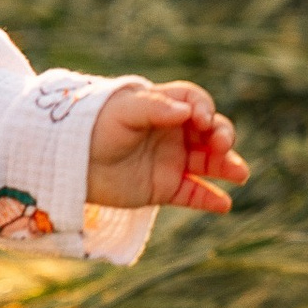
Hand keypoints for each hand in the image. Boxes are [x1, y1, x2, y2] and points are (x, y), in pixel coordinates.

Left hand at [86, 79, 248, 216]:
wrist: (68, 161)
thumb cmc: (93, 126)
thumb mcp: (122, 111)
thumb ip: (154, 108)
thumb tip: (187, 111)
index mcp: (163, 107)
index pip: (196, 102)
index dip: (204, 108)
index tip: (201, 119)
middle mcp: (173, 133)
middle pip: (210, 132)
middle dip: (222, 136)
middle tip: (220, 144)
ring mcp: (170, 162)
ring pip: (208, 164)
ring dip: (226, 167)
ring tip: (239, 174)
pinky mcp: (164, 188)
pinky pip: (193, 194)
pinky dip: (210, 199)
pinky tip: (224, 204)